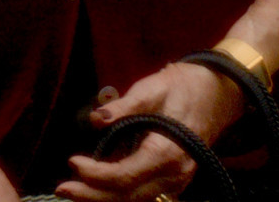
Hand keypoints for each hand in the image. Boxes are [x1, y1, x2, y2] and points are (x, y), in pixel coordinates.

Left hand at [56, 62, 242, 201]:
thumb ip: (123, 108)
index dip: (95, 174)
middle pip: (127, 196)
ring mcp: (176, 181)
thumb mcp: (151, 89)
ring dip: (103, 198)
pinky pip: (143, 194)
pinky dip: (118, 194)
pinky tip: (97, 188)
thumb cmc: (181, 88)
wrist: (216, 93)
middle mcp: (173, 175)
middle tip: (62, 189)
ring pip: (135, 200)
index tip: (72, 161)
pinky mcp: (172, 179)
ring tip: (74, 192)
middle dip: (92, 195)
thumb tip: (95, 119)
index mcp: (166, 153)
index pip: (124, 176)